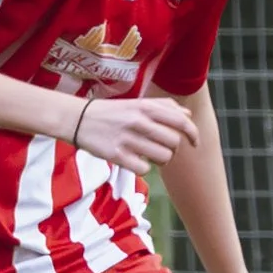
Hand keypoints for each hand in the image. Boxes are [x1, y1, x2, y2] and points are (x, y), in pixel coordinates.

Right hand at [73, 96, 198, 174]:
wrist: (78, 119)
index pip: (181, 121)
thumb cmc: (112, 112)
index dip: (193, 134)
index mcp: (146, 107)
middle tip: (162, 149)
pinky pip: (144, 169)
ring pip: (163, 157)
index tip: (194, 143)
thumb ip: (164, 107)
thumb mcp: (137, 103)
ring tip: (150, 156)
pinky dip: (143, 168)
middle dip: (172, 149)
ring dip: (161, 160)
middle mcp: (138, 121)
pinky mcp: (117, 155)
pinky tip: (135, 161)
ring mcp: (128, 139)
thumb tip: (187, 115)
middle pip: (174, 142)